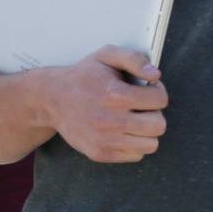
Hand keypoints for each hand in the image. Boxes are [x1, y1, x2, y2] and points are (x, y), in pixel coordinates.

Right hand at [39, 48, 167, 164]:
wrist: (52, 100)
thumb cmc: (83, 77)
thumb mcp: (106, 56)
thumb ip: (134, 59)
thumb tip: (155, 75)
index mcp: (115, 94)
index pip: (160, 99)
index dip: (157, 92)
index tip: (148, 90)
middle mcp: (110, 120)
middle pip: (158, 126)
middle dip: (155, 114)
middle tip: (142, 108)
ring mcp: (105, 140)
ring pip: (150, 145)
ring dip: (146, 132)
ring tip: (134, 121)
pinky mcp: (100, 153)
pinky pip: (135, 155)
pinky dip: (133, 144)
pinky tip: (122, 131)